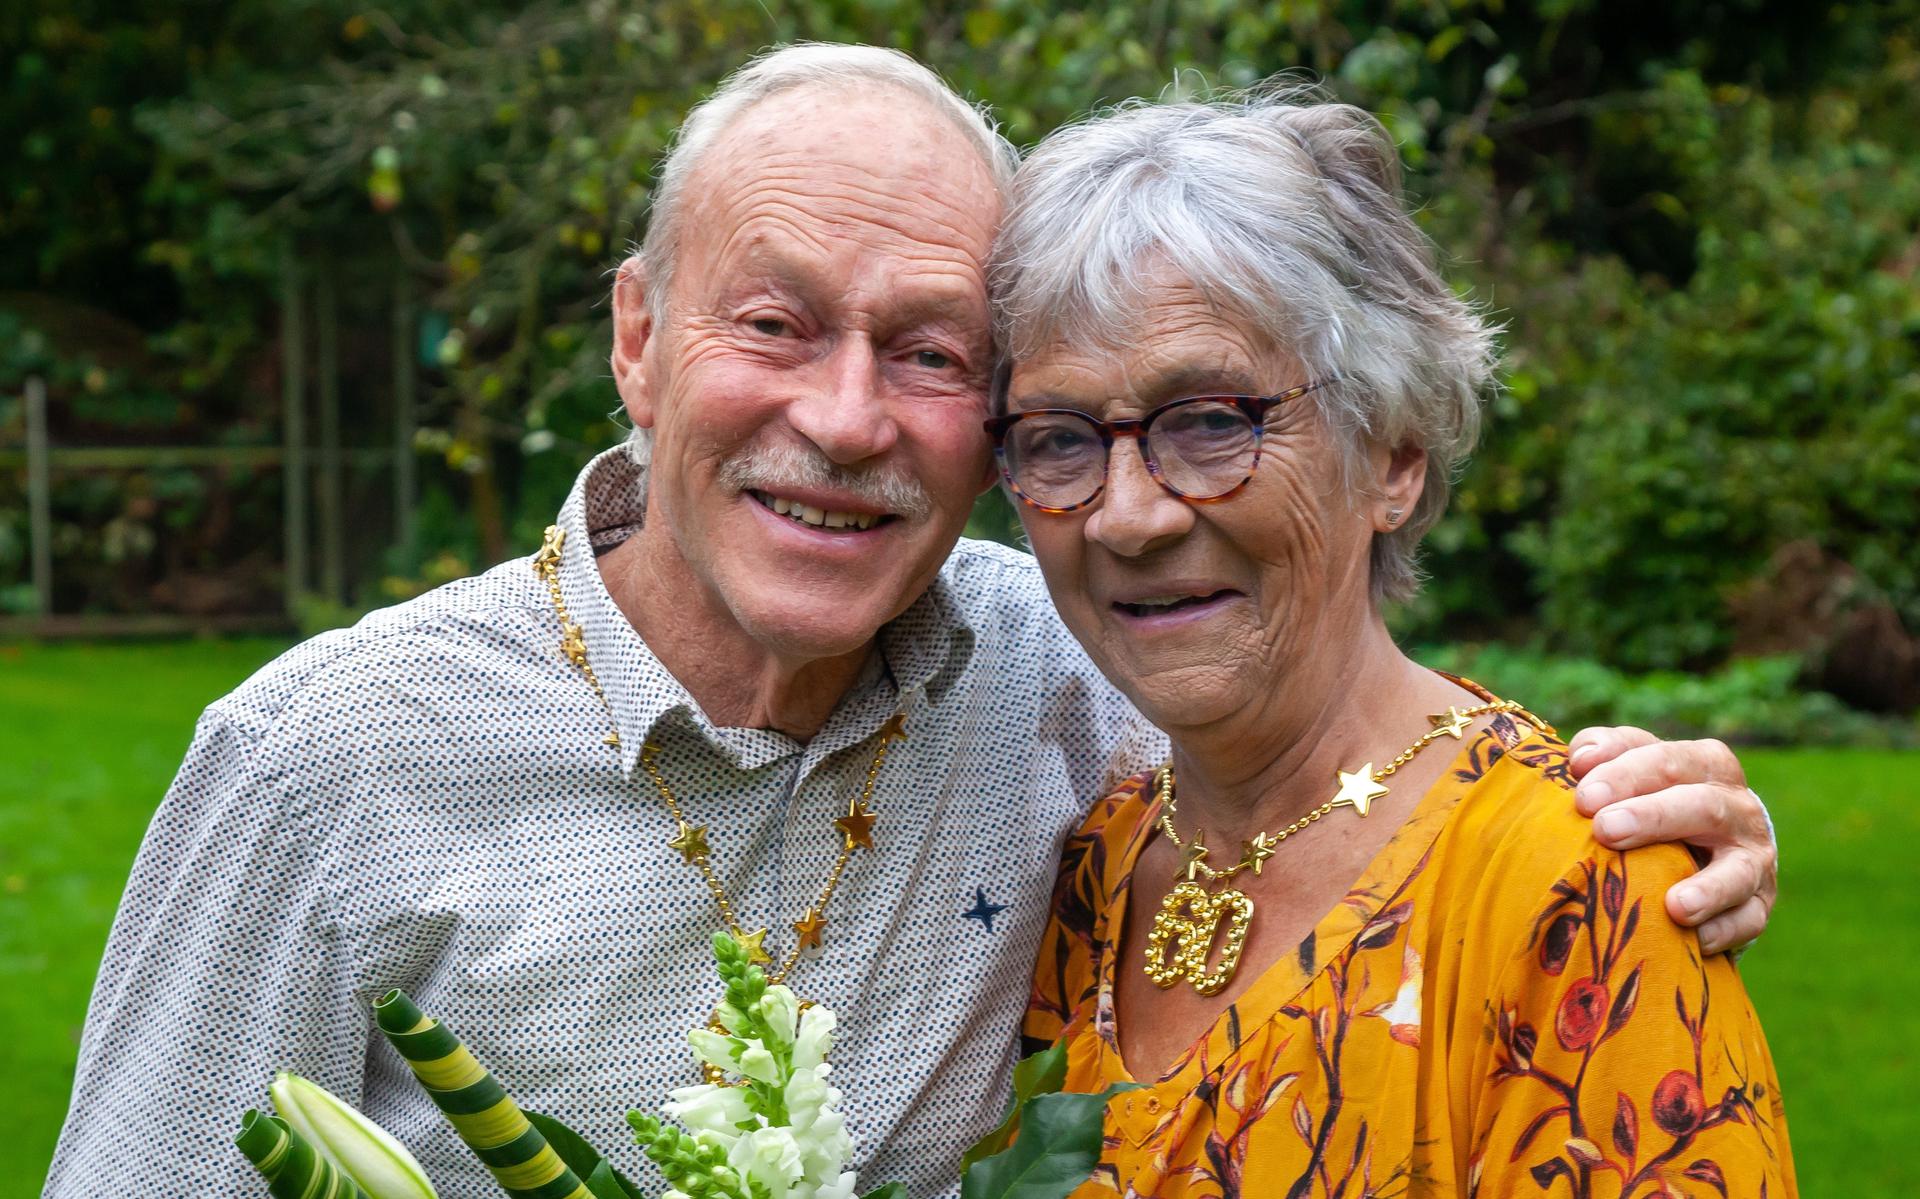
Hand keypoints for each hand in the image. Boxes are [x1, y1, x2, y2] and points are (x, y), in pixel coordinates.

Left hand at [1566, 726, 1776, 955]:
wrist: (1708, 850)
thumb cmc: (1650, 799)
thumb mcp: (1631, 769)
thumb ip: (1606, 753)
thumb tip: (1580, 758)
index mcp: (1704, 764)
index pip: (1667, 759)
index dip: (1625, 774)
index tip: (1583, 797)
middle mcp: (1737, 807)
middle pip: (1703, 806)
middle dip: (1653, 817)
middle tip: (1606, 830)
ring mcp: (1754, 858)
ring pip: (1739, 870)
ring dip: (1708, 888)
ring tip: (1676, 906)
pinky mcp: (1758, 904)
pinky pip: (1748, 920)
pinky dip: (1723, 930)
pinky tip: (1694, 941)